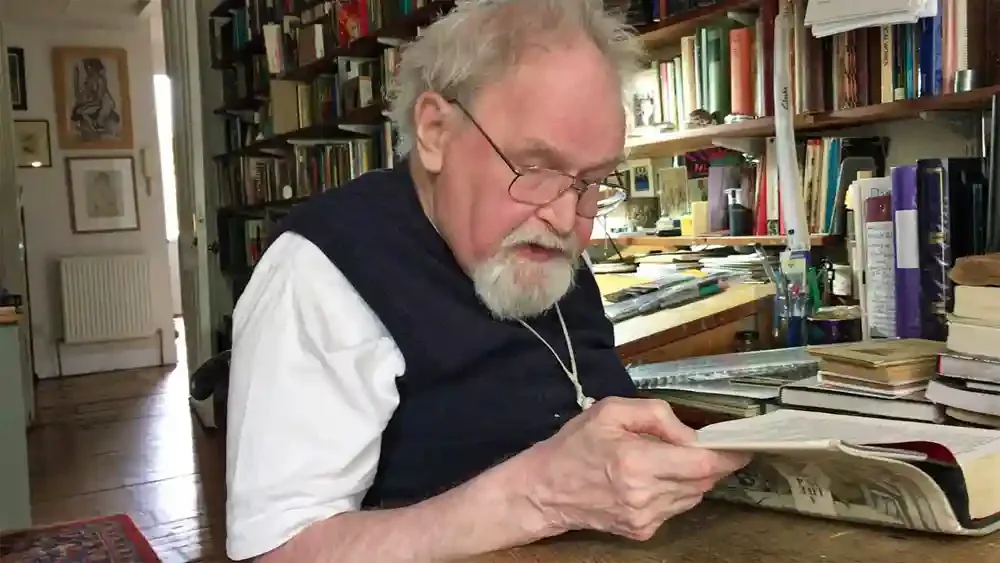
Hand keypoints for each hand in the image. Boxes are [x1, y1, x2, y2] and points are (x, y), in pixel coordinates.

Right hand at [523, 397, 750, 540]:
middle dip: (710, 463)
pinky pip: (675, 509)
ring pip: (693, 496)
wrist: (545, 490)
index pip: (701, 465)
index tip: (743, 447)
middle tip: (704, 447)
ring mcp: (645, 518)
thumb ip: (656, 415)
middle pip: (703, 482)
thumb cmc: (575, 445)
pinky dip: (674, 492)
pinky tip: (652, 479)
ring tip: (667, 461)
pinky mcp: (642, 532)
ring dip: (692, 478)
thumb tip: (691, 435)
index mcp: (637, 462)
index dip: (728, 456)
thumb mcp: (611, 411)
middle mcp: (645, 495)